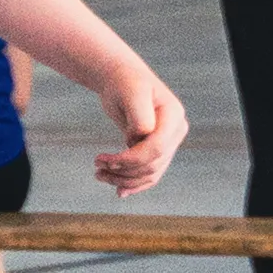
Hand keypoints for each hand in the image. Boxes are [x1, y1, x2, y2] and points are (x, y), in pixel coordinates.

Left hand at [90, 63, 189, 198]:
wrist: (123, 80)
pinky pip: (150, 174)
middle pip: (153, 164)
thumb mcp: (131, 93)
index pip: (157, 149)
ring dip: (123, 180)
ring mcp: (169, 142)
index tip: (103, 158)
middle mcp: (176, 131)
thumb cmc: (125, 84)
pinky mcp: (158, 150)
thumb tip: (140, 138)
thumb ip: (140, 115)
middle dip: (123, 170)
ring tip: (98, 174)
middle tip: (96, 166)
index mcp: (174, 116)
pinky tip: (119, 192)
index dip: (130, 160)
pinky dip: (135, 185)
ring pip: (150, 173)